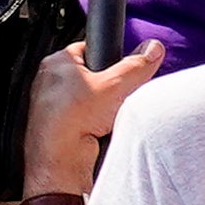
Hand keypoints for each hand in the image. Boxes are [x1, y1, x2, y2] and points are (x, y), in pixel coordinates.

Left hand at [26, 39, 165, 201]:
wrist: (58, 156)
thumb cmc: (71, 117)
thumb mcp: (114, 86)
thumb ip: (135, 67)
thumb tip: (151, 50)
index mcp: (58, 62)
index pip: (90, 48)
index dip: (110, 56)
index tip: (124, 67)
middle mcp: (53, 80)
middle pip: (95, 75)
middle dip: (111, 85)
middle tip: (119, 95)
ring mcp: (55, 103)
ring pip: (93, 98)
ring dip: (106, 106)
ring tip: (110, 114)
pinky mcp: (62, 123)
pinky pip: (88, 117)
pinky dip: (98, 122)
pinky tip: (103, 128)